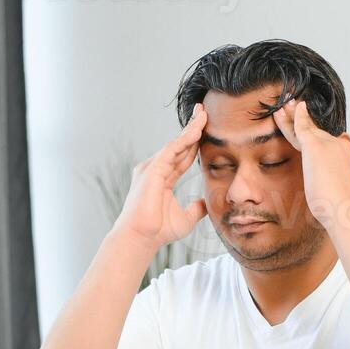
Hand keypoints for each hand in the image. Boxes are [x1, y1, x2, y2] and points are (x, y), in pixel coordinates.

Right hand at [112, 103, 208, 248]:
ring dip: (191, 128)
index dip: (195, 143)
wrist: (142, 237)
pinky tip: (197, 130)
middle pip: (179, 144)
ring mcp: (153, 168)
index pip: (183, 156)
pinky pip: (171, 150)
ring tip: (204, 114)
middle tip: (204, 111)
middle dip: (192, 128)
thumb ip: (196, 208)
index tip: (207, 130)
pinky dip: (185, 139)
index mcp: (163, 179)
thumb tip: (205, 203)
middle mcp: (156, 169)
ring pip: (176, 143)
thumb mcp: (186, 218)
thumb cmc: (159, 231)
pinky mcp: (152, 169)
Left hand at [272, 97, 349, 230]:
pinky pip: (302, 127)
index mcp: (346, 155)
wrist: (344, 211)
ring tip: (285, 105)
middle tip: (292, 108)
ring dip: (295, 115)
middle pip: (317, 131)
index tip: (312, 127)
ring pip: (307, 127)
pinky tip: (294, 107)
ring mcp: (328, 144)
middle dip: (304, 121)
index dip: (318, 133)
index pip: (329, 141)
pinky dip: (297, 116)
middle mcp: (340, 145)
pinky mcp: (314, 147)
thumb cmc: (346, 207)